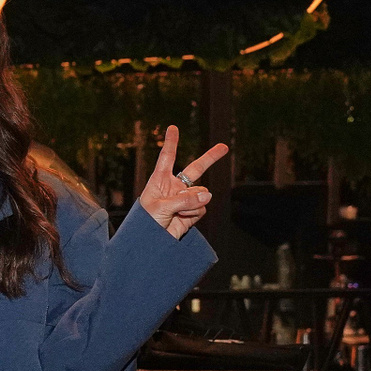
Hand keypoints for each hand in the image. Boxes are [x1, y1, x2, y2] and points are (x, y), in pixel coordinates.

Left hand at [139, 126, 226, 240]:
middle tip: (225, 147)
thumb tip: (208, 196)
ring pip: (201, 193)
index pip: (166, 158)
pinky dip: (194, 213)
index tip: (172, 128)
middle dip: (211, 158)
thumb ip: (184, 200)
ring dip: (192, 203)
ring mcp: (185, 199)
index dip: (171, 143)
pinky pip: (202, 207)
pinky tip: (182, 219)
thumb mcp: (160, 208)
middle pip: (196, 169)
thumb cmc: (146, 223)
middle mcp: (174, 187)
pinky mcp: (193, 211)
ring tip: (177, 213)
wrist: (150, 243)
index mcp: (159, 181)